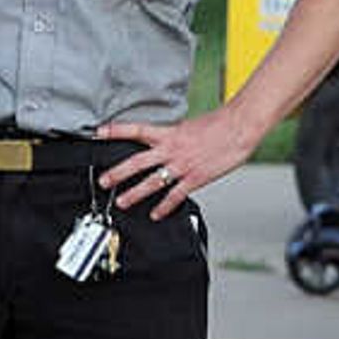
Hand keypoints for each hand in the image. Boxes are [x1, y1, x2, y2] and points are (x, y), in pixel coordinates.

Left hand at [99, 107, 263, 214]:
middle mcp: (171, 149)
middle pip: (137, 162)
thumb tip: (165, 142)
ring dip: (135, 193)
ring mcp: (182, 165)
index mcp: (168, 133)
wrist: (239, 127)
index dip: (115, 130)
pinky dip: (164, 207)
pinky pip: (175, 195)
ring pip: (152, 182)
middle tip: (103, 181)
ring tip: (122, 202)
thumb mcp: (189, 126)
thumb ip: (174, 136)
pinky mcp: (195, 178)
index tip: (98, 132)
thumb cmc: (219, 125)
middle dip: (117, 173)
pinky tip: (156, 214)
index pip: (136, 130)